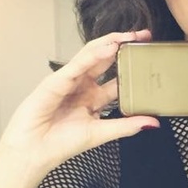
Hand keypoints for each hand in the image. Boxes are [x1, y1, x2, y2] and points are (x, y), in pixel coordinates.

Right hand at [0, 30, 159, 187]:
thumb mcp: (102, 133)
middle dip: (124, 45)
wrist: (33, 153)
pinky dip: (92, 56)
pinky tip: (109, 48)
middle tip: (144, 35)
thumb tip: (153, 123)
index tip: (150, 55)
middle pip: (105, 59)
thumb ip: (127, 126)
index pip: (116, 76)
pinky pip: (77, 66)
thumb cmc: (60, 144)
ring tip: (129, 35)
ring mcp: (68, 81)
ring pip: (91, 55)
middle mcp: (81, 85)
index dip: (132, 65)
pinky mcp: (55, 81)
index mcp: (92, 97)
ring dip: (110, 43)